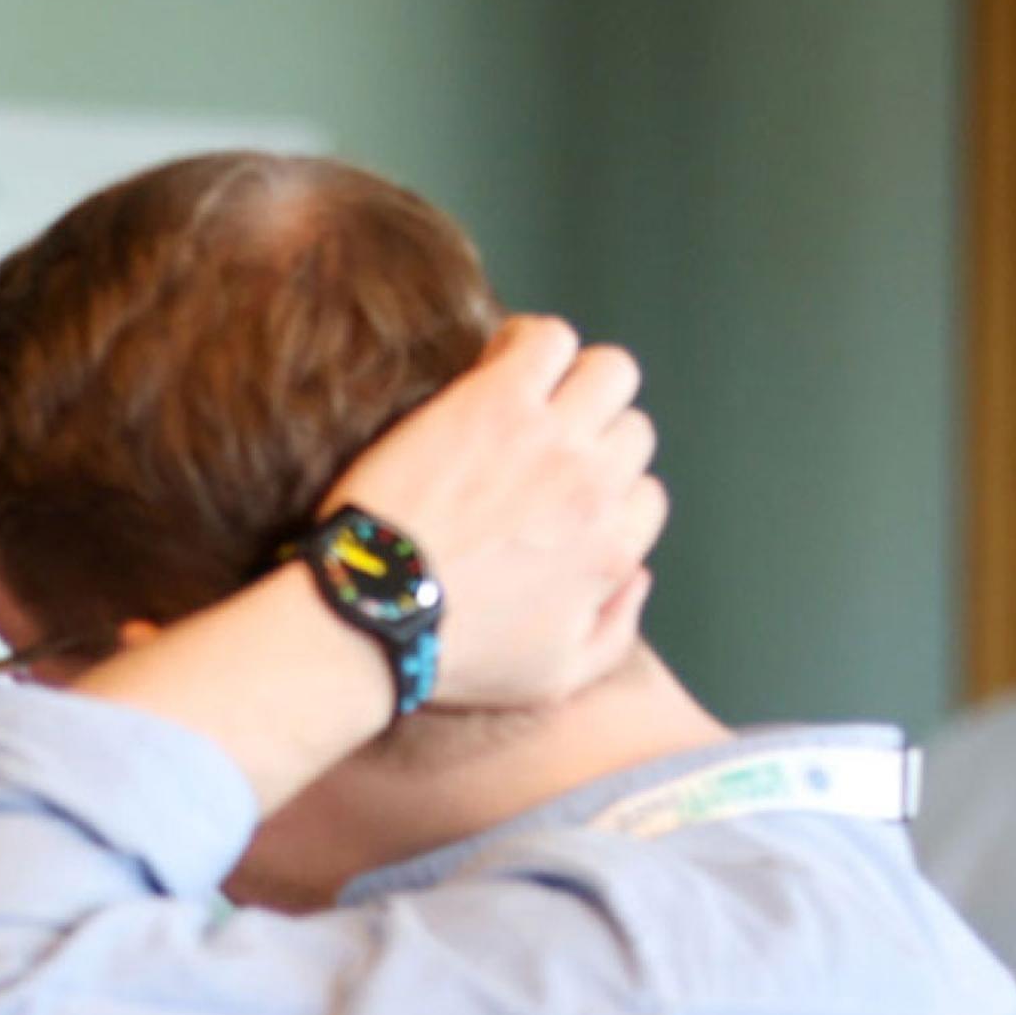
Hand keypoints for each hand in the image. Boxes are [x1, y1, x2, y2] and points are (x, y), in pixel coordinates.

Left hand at [326, 316, 663, 708]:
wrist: (371, 616)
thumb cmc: (448, 653)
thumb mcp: (554, 677)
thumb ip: (615, 630)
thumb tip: (639, 574)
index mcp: (613, 551)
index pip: (644, 495)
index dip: (602, 495)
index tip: (555, 497)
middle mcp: (595, 488)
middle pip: (632, 429)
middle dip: (594, 436)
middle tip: (537, 444)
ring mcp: (548, 438)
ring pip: (609, 371)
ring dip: (576, 378)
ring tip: (526, 394)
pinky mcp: (494, 401)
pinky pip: (545, 338)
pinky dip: (530, 339)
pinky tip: (496, 361)